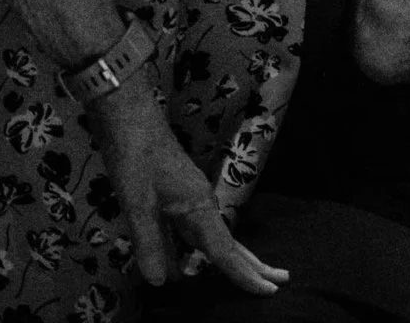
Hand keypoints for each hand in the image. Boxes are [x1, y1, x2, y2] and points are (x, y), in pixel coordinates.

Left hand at [90, 79, 287, 295]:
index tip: (268, 292)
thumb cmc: (135, 157)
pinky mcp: (178, 194)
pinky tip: (200, 255)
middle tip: (281, 282)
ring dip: (235, 256)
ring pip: (216, 236)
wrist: (128, 117)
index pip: (224, 251)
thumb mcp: (138, 203)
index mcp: (198, 207)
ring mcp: (191, 198)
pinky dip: (208, 247)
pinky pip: (199, 229)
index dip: (243, 275)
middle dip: (254, 264)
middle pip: (231, 242)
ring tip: (254, 272)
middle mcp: (201, 204)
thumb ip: (149, 243)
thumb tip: (161, 283)